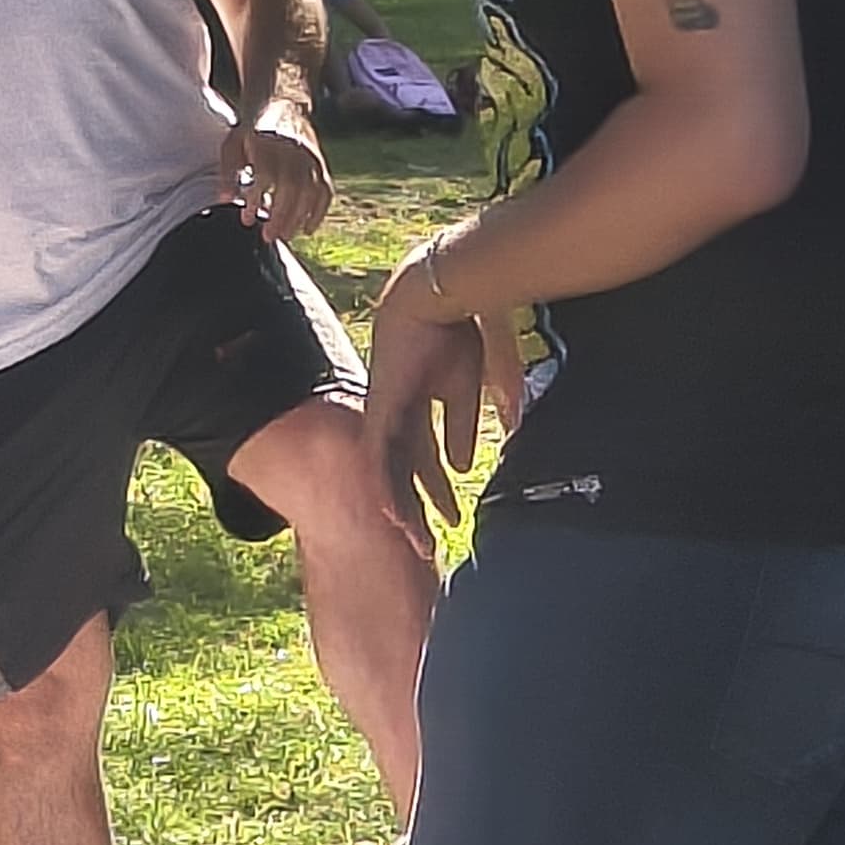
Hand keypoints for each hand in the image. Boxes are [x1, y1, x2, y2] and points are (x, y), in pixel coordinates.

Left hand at [220, 110, 333, 240]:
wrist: (281, 104)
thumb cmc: (250, 130)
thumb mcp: (232, 144)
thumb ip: (228, 170)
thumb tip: (226, 199)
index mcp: (268, 142)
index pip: (265, 174)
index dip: (257, 197)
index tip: (247, 217)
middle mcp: (294, 149)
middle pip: (291, 186)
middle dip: (280, 214)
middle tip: (268, 236)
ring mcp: (311, 157)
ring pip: (310, 190)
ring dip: (298, 217)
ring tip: (284, 236)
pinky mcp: (321, 164)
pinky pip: (325, 190)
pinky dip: (319, 211)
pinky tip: (307, 229)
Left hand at [363, 266, 487, 542]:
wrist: (437, 296)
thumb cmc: (455, 330)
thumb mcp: (468, 387)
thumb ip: (463, 425)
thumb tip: (462, 467)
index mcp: (418, 409)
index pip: (424, 462)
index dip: (436, 493)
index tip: (452, 521)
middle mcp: (396, 417)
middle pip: (403, 475)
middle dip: (416, 513)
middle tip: (427, 548)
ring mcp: (384, 413)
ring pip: (388, 473)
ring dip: (401, 509)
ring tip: (415, 543)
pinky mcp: (380, 407)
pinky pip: (377, 454)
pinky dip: (383, 484)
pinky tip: (389, 513)